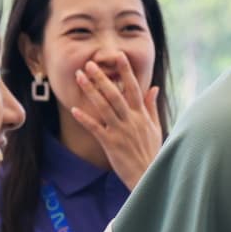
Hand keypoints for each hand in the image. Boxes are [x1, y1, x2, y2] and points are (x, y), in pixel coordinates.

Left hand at [71, 52, 162, 189]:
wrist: (149, 175)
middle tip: (89, 64)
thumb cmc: (152, 152)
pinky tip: (74, 109)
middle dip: (102, 78)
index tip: (118, 56)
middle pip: (115, 94)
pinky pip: (95, 128)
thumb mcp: (156, 127)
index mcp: (142, 115)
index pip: (133, 88)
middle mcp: (131, 120)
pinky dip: (85, 119)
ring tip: (80, 78)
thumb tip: (153, 88)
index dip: (126, 71)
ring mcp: (120, 131)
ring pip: (104, 107)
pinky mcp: (111, 144)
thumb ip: (151, 106)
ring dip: (91, 91)